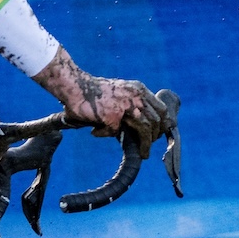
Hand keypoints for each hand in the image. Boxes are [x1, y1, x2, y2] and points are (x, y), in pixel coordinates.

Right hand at [34, 48, 174, 137]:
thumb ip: (131, 103)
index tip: (160, 133)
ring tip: (144, 153)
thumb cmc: (94, 89)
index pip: (161, 109)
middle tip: (149, 145)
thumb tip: (139, 124)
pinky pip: (114, 131)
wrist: (75, 84)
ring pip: (145, 129)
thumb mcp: (120, 90)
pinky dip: (105, 133)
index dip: (163, 123)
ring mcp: (125, 106)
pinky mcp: (112, 116)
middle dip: (155, 136)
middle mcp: (136, 96)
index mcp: (139, 90)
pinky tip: (97, 133)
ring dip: (145, 144)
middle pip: (156, 120)